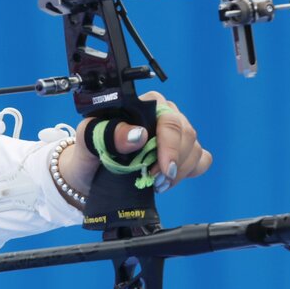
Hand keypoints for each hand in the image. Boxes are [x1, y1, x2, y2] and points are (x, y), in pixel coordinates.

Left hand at [58, 91, 212, 200]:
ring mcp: (173, 134)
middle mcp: (161, 115)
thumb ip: (107, 135)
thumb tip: (138, 135)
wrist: (89, 174)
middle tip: (152, 179)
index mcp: (140, 105)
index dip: (169, 145)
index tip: (162, 168)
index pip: (168, 118)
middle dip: (173, 161)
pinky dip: (189, 171)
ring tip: (155, 183)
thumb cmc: (88, 153)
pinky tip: (167, 180)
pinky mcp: (181, 152)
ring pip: (195, 147)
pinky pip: (201, 158)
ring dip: (179, 171)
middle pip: (186, 134)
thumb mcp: (88, 142)